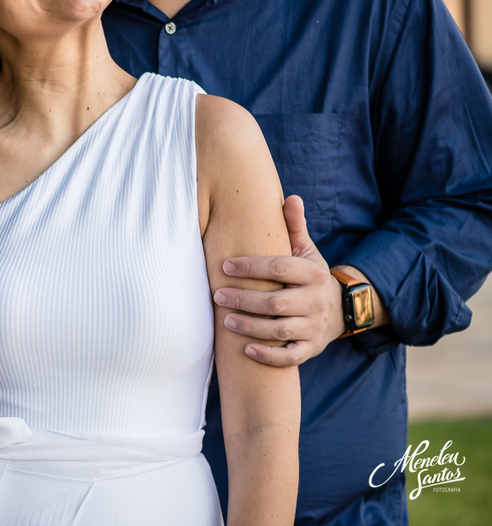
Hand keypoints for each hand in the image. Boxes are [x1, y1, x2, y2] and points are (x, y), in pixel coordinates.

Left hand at [213, 195, 346, 366]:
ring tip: (225, 321)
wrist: (339, 309)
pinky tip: (246, 350)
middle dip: (243, 300)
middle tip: (216, 296)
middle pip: (276, 302)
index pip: (279, 268)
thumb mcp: (305, 250)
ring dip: (250, 327)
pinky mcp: (310, 349)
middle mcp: (315, 300)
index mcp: (312, 272)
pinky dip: (269, 356)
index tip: (224, 265)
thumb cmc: (309, 275)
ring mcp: (314, 327)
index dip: (250, 267)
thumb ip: (294, 227)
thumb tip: (290, 197)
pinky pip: (290, 357)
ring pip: (280, 331)